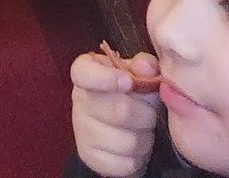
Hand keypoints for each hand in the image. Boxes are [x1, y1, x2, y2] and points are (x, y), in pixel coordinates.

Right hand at [70, 50, 160, 177]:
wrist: (113, 125)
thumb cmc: (126, 91)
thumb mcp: (135, 72)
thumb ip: (143, 65)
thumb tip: (146, 66)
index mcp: (85, 71)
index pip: (84, 72)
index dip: (106, 78)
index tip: (129, 81)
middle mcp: (78, 99)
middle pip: (120, 110)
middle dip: (146, 113)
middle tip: (149, 111)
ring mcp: (81, 130)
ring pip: (127, 140)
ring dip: (144, 137)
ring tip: (143, 129)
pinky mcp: (90, 157)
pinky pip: (124, 163)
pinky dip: (138, 158)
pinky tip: (135, 147)